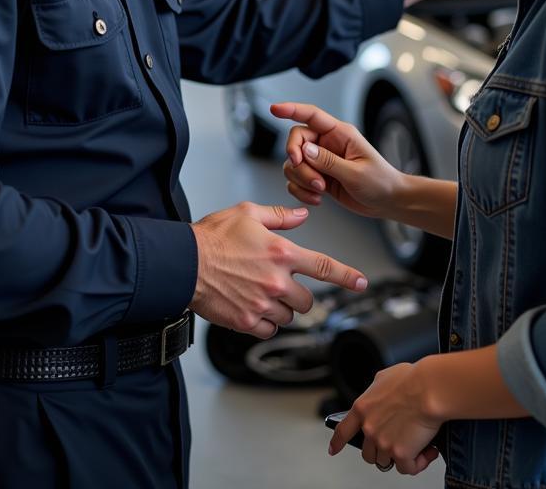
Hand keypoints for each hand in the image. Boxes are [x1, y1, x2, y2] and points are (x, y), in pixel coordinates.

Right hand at [190, 202, 367, 339]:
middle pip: (307, 301)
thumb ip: (280, 217)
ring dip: (281, 309)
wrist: (183, 262)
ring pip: (289, 317)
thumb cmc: (213, 237)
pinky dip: (264, 323)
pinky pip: (269, 330)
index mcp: (282, 253)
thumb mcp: (248, 214)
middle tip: (281, 285)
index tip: (361, 283)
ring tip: (260, 293)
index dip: (347, 276)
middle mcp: (276, 281)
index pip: (324, 267)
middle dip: (299, 295)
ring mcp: (262, 304)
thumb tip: (302, 215)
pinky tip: (252, 307)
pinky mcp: (246, 321)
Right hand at [272, 101, 400, 218]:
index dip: (292, 109)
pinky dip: (300, 191)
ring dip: (301, 179)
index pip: (312, 115)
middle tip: (313, 179)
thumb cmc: (380, 182)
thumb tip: (304, 150)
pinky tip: (317, 199)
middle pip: (297, 140)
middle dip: (298, 160)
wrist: (387, 202)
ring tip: (320, 191)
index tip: (275, 109)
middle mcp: (328, 143)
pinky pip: (296, 180)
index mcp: (340, 133)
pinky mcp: (318, 177)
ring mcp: (321, 160)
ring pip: (293, 163)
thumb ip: (328, 161)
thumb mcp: (356, 172)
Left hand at [329, 361, 441, 475]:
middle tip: (398, 442)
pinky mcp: (400, 454)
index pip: (343, 431)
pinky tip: (427, 452)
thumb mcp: (385, 377)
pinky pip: (407, 468)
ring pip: (386, 461)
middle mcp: (369, 427)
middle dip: (382, 450)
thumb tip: (380, 395)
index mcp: (362, 408)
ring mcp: (383, 442)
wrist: (430, 388)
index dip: (337, 442)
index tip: (333, 449)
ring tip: (416, 443)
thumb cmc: (413, 379)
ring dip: (401, 455)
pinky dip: (418, 463)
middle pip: (368, 453)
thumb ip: (377, 391)